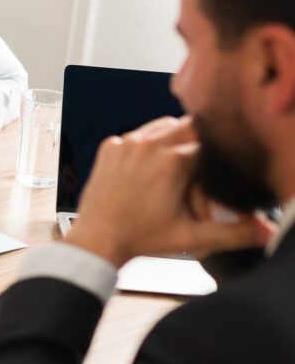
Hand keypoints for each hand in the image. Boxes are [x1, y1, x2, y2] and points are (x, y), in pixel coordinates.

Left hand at [66, 116, 274, 267]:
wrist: (99, 238)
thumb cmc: (141, 237)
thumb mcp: (193, 237)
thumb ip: (235, 233)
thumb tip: (263, 231)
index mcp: (173, 161)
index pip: (210, 143)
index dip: (218, 156)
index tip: (215, 171)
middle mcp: (149, 145)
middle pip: (188, 126)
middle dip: (199, 141)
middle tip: (201, 162)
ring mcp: (127, 143)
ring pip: (162, 125)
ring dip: (174, 137)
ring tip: (179, 161)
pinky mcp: (110, 147)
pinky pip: (136, 134)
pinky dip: (146, 143)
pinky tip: (150, 163)